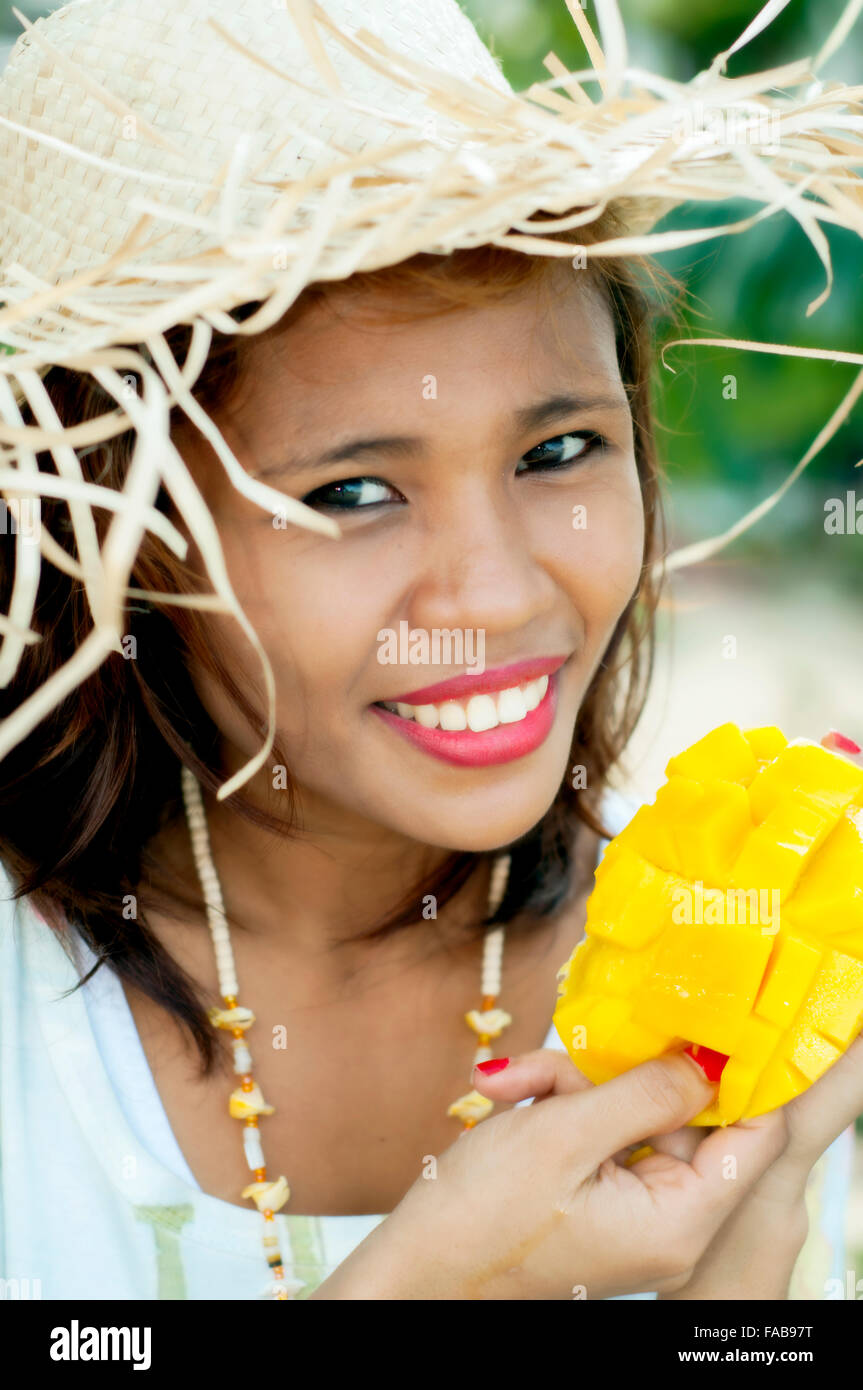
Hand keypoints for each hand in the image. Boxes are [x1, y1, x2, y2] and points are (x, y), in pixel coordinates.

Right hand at [315, 1049, 788, 1299]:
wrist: (412, 1272)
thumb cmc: (478, 1219)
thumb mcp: (563, 1136)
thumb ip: (645, 1092)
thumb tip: (711, 1059)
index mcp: (677, 1220)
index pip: (751, 1136)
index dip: (739, 1073)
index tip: (709, 1017)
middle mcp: (667, 1224)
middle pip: (676, 1115)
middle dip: (615, 1075)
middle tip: (556, 1065)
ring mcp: (631, 1213)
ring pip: (629, 1114)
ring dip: (570, 1087)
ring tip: (512, 1086)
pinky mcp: (598, 1202)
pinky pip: (599, 1135)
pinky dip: (557, 1110)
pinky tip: (508, 1098)